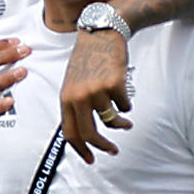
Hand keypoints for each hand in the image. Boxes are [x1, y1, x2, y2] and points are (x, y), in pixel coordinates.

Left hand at [58, 28, 131, 163]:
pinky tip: (124, 91)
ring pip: (112, 120)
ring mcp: (96, 90)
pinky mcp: (115, 84)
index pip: (70, 132)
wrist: (102, 33)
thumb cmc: (88, 59)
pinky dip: (127, 103)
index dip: (80, 150)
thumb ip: (75, 106)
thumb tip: (83, 135)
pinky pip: (125, 106)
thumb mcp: (73, 83)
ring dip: (122, 124)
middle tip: (113, 151)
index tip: (90, 160)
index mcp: (66, 98)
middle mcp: (78, 96)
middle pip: (90, 133)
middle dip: (103, 147)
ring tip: (126, 122)